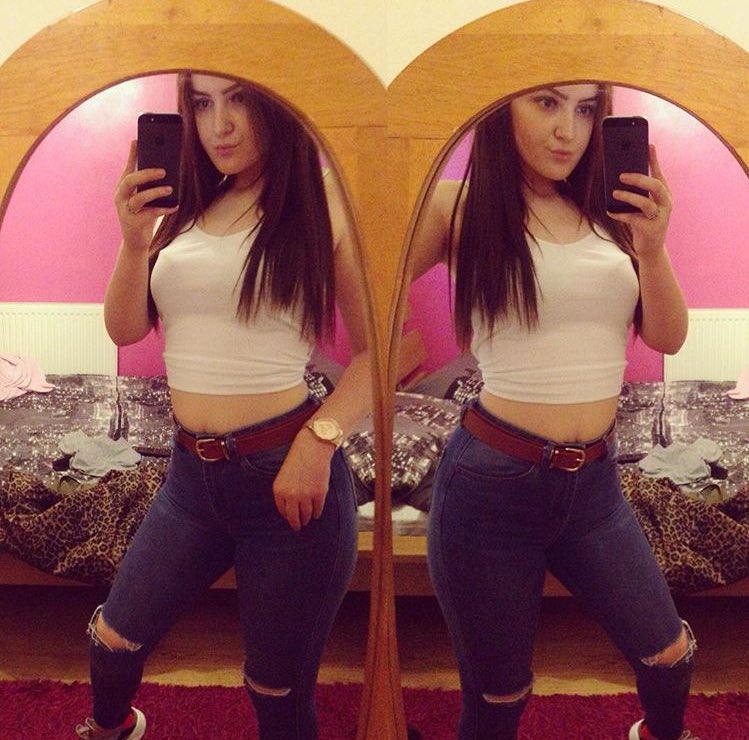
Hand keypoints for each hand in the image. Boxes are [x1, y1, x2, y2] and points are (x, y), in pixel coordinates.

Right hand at [115, 141, 177, 247]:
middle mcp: (121, 197)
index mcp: (123, 188)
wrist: (135, 241)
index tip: (137, 140)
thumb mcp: (144, 198)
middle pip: (129, 181)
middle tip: (163, 171)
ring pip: (138, 198)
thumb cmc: (142, 216)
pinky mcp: (133, 223)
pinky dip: (163, 209)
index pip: (127, 168)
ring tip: (170, 188)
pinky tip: (174, 206)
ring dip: (155, 192)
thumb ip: (148, 185)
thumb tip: (164, 169)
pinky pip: (149, 214)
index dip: (132, 155)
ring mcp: (125, 210)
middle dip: (146, 174)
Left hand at [272, 430, 334, 530]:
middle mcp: (291, 495)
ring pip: (306, 515)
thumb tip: (292, 508)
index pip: (283, 511)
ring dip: (307, 518)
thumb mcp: (284, 475)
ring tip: (308, 519)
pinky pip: (318, 510)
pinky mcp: (319, 494)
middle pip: (293, 517)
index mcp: (279, 490)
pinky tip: (316, 512)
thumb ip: (285, 491)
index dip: (287, 517)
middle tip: (298, 527)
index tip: (291, 520)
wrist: (313, 448)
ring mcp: (305, 496)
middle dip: (296, 524)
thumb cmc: (298, 459)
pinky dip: (317, 513)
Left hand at [607, 144, 671, 261]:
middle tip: (622, 175)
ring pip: (646, 203)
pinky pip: (634, 219)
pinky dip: (621, 214)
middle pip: (656, 186)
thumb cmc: (644, 223)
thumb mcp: (641, 206)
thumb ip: (636, 193)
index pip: (659, 174)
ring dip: (629, 197)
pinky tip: (609, 211)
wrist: (651, 248)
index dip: (654, 160)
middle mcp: (665, 203)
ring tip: (614, 193)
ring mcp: (660, 217)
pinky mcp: (651, 229)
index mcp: (663, 195)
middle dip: (639, 179)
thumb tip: (619, 178)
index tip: (648, 145)